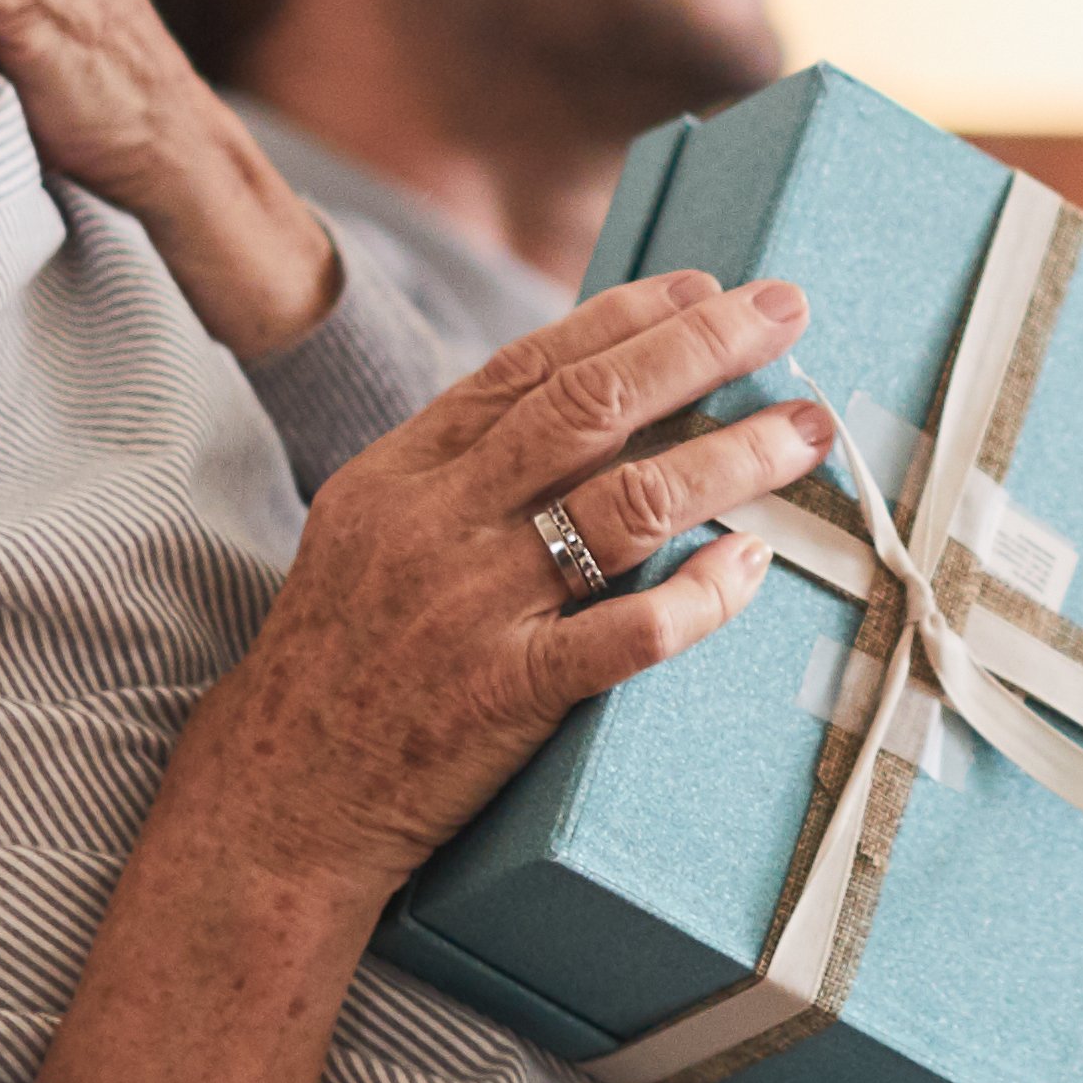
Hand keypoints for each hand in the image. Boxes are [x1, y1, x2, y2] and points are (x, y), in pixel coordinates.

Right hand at [191, 273, 839, 885]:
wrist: (280, 796)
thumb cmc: (341, 659)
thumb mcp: (372, 532)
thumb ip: (464, 467)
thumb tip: (589, 399)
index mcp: (404, 474)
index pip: (531, 365)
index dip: (629, 317)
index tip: (708, 287)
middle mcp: (438, 524)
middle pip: (592, 408)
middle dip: (701, 349)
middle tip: (787, 315)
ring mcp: (474, 608)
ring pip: (628, 506)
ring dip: (731, 458)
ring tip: (803, 431)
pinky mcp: (508, 694)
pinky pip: (627, 633)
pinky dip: (700, 595)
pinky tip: (753, 563)